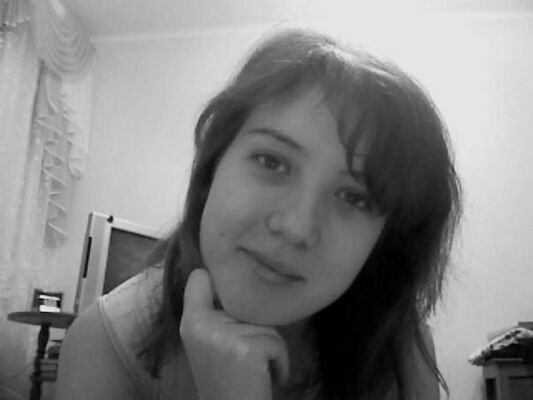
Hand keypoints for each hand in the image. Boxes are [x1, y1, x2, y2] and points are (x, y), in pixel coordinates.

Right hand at [180, 268, 288, 399]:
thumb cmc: (225, 380)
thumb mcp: (210, 343)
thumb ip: (216, 315)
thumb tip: (235, 280)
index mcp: (191, 322)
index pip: (198, 279)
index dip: (216, 275)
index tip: (227, 277)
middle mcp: (202, 325)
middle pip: (246, 303)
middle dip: (256, 326)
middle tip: (245, 356)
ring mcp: (224, 336)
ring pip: (266, 325)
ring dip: (270, 348)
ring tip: (256, 370)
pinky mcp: (248, 349)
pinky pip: (278, 343)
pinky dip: (280, 363)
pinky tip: (267, 378)